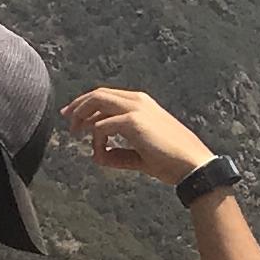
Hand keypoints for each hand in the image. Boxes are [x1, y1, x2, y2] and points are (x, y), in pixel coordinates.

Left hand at [60, 87, 214, 186]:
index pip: (107, 96)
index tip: (73, 116)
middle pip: (98, 93)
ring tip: (76, 132)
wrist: (193, 165)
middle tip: (66, 118)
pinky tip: (101, 155)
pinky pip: (102, 127)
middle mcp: (138, 101)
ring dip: (82, 116)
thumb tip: (97, 156)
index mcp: (142, 104)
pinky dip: (96, 141)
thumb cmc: (171, 161)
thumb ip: (119, 153)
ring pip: (97, 101)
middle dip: (78, 104)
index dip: (87, 104)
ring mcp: (136, 109)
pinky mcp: (133, 122)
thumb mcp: (140, 155)